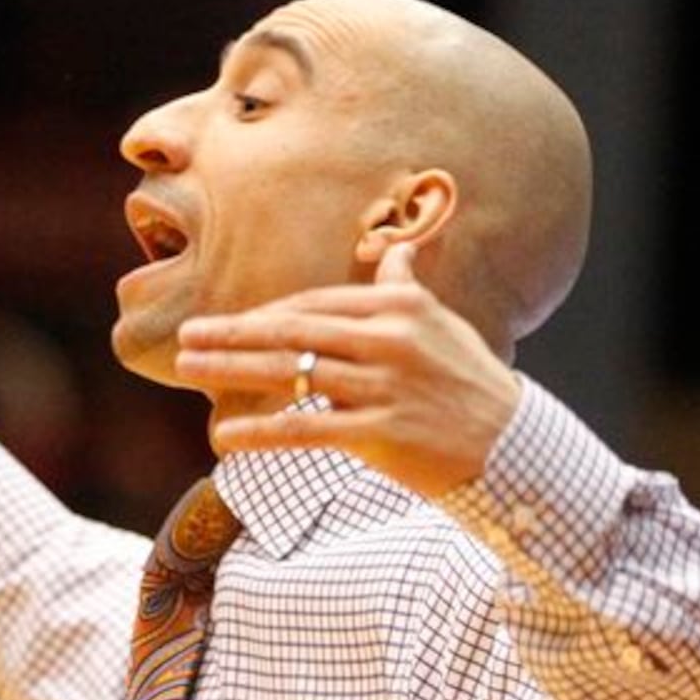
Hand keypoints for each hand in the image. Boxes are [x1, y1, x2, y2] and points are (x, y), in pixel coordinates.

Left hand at [174, 242, 520, 497]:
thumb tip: (397, 251)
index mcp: (400, 309)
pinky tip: (224, 438)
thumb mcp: (442, 324)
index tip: (225, 322)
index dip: (264, 315)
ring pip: (292, 376)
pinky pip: (306, 430)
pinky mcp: (382, 436)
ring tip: (190, 370)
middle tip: (186, 336)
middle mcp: (390, 342)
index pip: (315, 305)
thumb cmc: (471, 383)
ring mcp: (385, 389)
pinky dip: (261, 432)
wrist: (513, 447)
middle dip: (233, 333)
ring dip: (233, 372)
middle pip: (293, 333)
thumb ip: (406, 289)